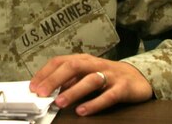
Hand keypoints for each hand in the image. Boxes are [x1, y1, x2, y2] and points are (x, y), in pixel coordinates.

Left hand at [29, 54, 152, 115]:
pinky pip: (108, 95)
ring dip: (73, 91)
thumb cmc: (107, 76)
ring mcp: (110, 75)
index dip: (45, 72)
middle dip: (54, 79)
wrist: (138, 77)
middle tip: (41, 93)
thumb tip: (48, 89)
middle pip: (73, 66)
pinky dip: (95, 103)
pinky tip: (83, 110)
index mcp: (84, 60)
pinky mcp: (123, 88)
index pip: (61, 61)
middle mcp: (95, 64)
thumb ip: (70, 81)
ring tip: (59, 103)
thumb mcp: (86, 75)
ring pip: (90, 80)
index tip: (33, 86)